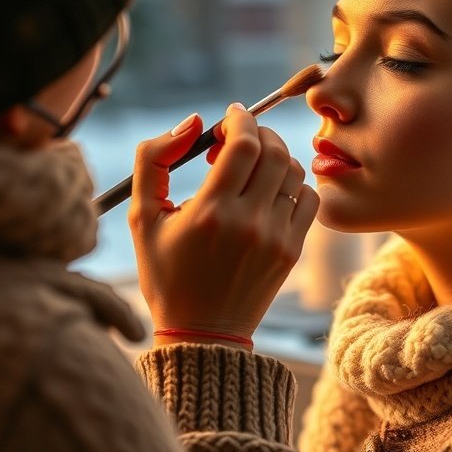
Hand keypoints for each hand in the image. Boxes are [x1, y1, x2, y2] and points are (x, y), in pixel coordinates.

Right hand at [128, 106, 318, 342]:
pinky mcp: (292, 250)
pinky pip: (308, 198)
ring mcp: (276, 237)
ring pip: (293, 171)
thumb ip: (154, 160)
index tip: (229, 117)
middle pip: (273, 152)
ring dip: (275, 155)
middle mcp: (249, 222)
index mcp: (210, 212)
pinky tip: (270, 190)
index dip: (240, 120)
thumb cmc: (166, 273)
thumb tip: (191, 123)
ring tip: (252, 165)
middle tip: (238, 139)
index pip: (244, 144)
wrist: (201, 333)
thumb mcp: (142, 218)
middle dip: (258, 132)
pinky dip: (293, 183)